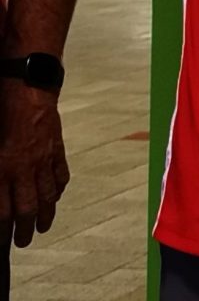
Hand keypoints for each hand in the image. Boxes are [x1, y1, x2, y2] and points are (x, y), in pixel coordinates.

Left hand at [0, 82, 66, 246]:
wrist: (27, 87)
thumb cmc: (2, 111)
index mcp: (3, 167)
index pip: (3, 209)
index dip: (3, 228)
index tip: (2, 240)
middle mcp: (25, 168)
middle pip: (27, 208)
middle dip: (25, 229)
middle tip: (24, 242)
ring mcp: (44, 159)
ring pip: (47, 195)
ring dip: (46, 214)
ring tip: (44, 228)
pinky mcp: (57, 148)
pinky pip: (60, 174)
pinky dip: (59, 189)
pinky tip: (56, 197)